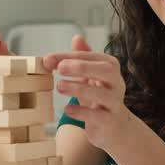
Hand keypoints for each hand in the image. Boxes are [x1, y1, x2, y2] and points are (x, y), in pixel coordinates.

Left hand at [46, 36, 135, 152]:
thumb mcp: (91, 76)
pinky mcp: (110, 121)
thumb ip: (82, 58)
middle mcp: (117, 83)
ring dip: (78, 88)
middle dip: (82, 67)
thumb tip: (77, 37)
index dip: (69, 56)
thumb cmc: (99, 97)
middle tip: (60, 68)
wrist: (115, 127)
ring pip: (102, 94)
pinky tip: (68, 109)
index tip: (48, 59)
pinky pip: (98, 116)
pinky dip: (81, 112)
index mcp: (110, 67)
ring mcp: (115, 103)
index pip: (90, 57)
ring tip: (59, 86)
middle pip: (106, 70)